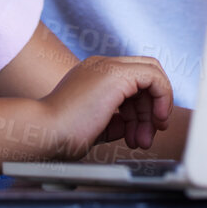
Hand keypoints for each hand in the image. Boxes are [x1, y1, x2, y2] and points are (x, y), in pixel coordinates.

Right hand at [38, 56, 173, 158]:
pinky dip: (162, 99)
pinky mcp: (116, 74)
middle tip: (146, 137)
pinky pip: (154, 77)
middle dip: (150, 109)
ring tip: (142, 141)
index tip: (138, 132)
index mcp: (92, 76)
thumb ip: (113, 121)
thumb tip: (129, 126)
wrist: (43, 133)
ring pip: (152, 77)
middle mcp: (100, 66)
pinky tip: (155, 122)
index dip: (141, 107)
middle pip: (143, 78)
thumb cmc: (60, 135)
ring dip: (154, 113)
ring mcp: (107, 67)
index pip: (130, 82)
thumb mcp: (93, 126)